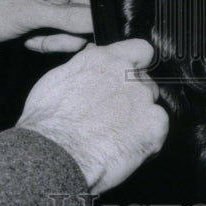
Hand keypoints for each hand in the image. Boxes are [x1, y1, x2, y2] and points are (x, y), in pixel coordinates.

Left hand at [0, 0, 107, 65]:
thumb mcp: (30, 14)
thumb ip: (70, 19)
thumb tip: (103, 23)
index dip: (103, 1)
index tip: (110, 24)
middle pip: (86, 6)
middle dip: (77, 27)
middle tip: (64, 39)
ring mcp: (44, 2)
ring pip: (74, 25)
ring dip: (60, 38)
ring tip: (37, 40)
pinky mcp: (38, 21)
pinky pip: (59, 34)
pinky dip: (48, 43)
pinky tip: (28, 42)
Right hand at [17, 40, 168, 193]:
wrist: (54, 155)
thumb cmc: (47, 123)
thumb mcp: (57, 79)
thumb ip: (84, 67)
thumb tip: (93, 61)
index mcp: (103, 59)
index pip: (140, 50)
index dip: (137, 65)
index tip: (131, 77)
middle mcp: (126, 74)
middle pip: (145, 82)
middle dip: (135, 97)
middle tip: (116, 116)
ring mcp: (142, 98)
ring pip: (152, 106)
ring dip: (140, 118)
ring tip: (116, 136)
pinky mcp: (154, 125)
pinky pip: (159, 129)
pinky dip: (148, 140)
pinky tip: (126, 148)